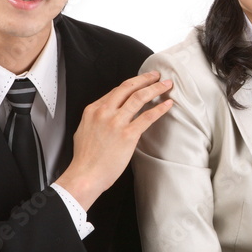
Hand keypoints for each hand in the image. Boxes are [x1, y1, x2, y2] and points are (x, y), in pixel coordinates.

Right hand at [55, 71, 172, 208]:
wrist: (85, 175)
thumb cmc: (85, 159)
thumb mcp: (84, 131)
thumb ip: (96, 119)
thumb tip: (106, 115)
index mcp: (93, 110)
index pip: (116, 91)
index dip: (131, 84)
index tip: (141, 82)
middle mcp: (104, 112)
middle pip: (128, 87)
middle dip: (145, 79)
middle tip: (156, 75)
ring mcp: (116, 122)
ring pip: (139, 97)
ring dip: (155, 88)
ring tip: (166, 84)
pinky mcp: (128, 134)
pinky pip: (148, 116)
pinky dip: (160, 108)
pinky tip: (167, 104)